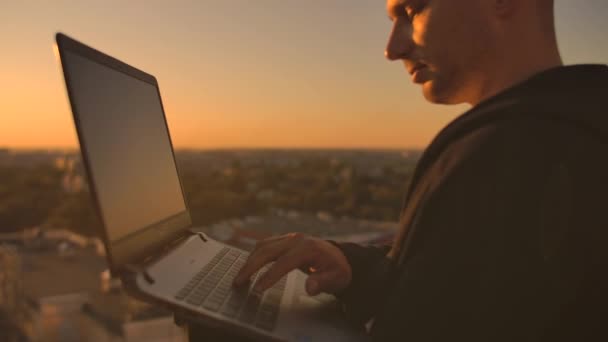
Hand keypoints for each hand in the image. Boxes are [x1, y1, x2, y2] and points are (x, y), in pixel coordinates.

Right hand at [232, 233, 351, 295]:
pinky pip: (265, 245)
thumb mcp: (336, 278)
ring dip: (249, 260)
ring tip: (239, 277)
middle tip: (238, 283)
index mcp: (308, 248)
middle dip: (250, 267)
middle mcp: (296, 240)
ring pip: (263, 245)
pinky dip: (254, 255)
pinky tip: (247, 267)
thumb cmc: (337, 269)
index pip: (284, 262)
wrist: (339, 256)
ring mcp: (289, 237)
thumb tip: (310, 287)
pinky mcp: (284, 239)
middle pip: (267, 250)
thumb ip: (323, 282)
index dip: (269, 276)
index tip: (257, 289)